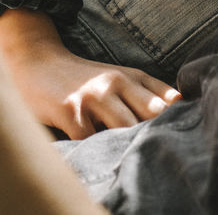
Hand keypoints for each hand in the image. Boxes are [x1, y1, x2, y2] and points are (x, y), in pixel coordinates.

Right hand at [0, 16, 180, 138]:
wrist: (37, 63)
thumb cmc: (83, 80)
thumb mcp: (118, 78)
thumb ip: (147, 94)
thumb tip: (180, 109)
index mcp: (133, 76)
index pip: (168, 100)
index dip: (177, 120)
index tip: (178, 137)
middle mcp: (116, 82)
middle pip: (153, 114)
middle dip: (157, 134)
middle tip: (157, 153)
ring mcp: (93, 96)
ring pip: (126, 129)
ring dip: (127, 145)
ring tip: (127, 155)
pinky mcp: (70, 111)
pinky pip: (91, 140)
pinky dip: (95, 150)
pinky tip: (95, 151)